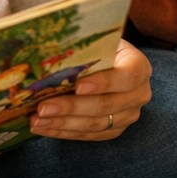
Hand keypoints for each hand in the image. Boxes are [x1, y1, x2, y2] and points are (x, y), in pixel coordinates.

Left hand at [29, 38, 150, 140]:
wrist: (108, 61)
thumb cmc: (97, 47)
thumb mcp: (95, 42)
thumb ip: (81, 49)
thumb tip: (46, 54)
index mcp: (139, 66)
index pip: (127, 76)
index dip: (104, 83)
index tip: (77, 86)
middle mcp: (139, 93)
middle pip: (107, 105)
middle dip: (71, 107)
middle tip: (42, 107)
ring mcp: (128, 115)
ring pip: (96, 123)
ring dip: (63, 123)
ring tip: (36, 120)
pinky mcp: (115, 130)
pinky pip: (89, 135)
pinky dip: (64, 132)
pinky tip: (43, 127)